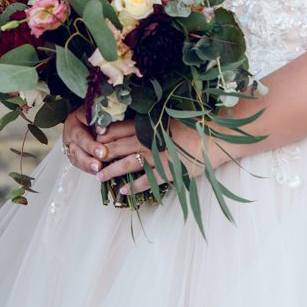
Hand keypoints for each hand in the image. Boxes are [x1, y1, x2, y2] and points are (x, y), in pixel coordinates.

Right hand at [61, 103, 107, 175]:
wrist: (84, 125)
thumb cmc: (96, 119)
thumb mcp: (99, 113)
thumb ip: (102, 118)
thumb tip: (104, 129)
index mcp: (77, 116)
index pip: (84, 118)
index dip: (94, 124)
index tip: (103, 130)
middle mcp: (71, 130)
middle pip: (79, 138)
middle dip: (90, 147)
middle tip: (102, 154)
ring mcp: (69, 144)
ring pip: (76, 153)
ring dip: (87, 162)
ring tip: (98, 168)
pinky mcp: (72, 155)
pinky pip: (77, 163)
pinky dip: (87, 168)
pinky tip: (96, 172)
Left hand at [97, 115, 224, 195]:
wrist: (216, 135)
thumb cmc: (198, 124)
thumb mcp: (175, 117)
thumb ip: (159, 121)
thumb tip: (146, 123)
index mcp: (151, 123)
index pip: (122, 127)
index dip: (107, 132)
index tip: (94, 136)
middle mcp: (150, 138)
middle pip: (119, 144)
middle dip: (103, 152)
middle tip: (90, 159)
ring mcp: (157, 154)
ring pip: (127, 162)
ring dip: (111, 170)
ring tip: (99, 177)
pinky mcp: (166, 170)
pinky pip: (145, 179)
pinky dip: (132, 185)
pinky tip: (122, 190)